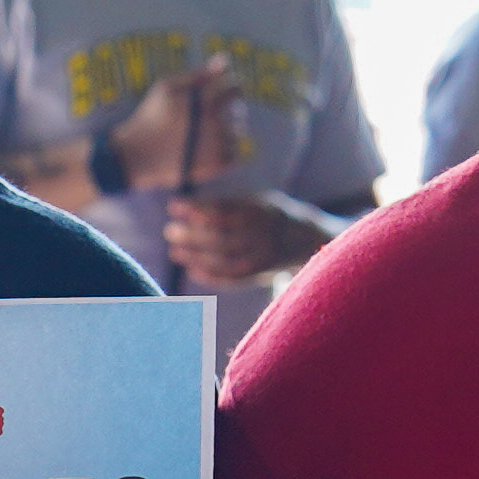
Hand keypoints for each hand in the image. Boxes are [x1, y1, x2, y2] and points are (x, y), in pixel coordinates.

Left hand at [159, 186, 337, 285]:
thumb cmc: (272, 215)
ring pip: (224, 259)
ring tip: (175, 251)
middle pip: (220, 236)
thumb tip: (191, 209)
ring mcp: (263, 255)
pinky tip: (192, 269)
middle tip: (170, 231)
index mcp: (262, 210)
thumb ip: (230, 204)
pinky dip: (210, 275)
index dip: (196, 209)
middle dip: (192, 235)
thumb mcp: (259, 201)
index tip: (174, 206)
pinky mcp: (260, 273)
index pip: (222, 209)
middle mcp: (263, 234)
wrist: (308, 239)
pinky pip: (232, 277)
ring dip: (195, 256)